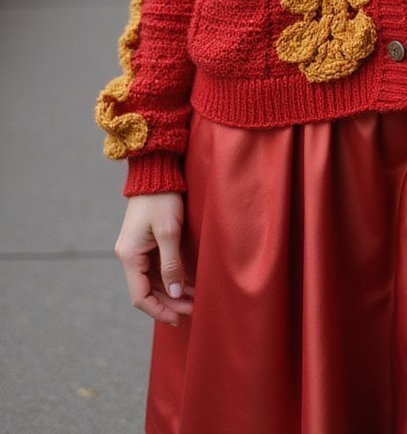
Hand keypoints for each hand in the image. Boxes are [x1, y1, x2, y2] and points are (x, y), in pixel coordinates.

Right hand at [115, 193, 193, 326]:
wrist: (155, 170)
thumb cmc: (162, 198)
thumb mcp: (169, 231)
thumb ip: (171, 264)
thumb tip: (174, 293)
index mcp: (129, 255)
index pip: (140, 296)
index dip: (160, 311)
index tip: (180, 318)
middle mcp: (129, 255)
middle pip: (146, 291)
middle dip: (169, 303)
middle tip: (193, 308)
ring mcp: (136, 249)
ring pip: (152, 281)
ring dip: (171, 292)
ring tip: (193, 299)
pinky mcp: (144, 242)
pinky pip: (155, 268)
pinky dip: (169, 278)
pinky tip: (186, 283)